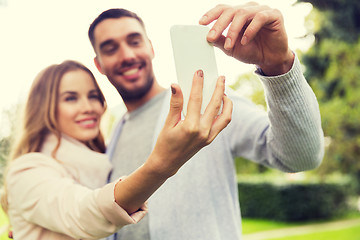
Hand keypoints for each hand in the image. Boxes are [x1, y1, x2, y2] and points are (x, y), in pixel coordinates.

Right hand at [114, 70, 231, 213]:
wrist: (167, 163)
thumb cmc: (165, 142)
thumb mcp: (168, 123)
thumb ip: (175, 104)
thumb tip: (175, 85)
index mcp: (190, 126)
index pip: (196, 99)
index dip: (198, 84)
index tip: (199, 72)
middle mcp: (203, 131)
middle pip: (215, 105)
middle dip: (219, 89)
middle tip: (221, 77)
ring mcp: (208, 136)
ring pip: (225, 115)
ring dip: (226, 102)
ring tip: (224, 91)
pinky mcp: (210, 139)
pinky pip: (222, 123)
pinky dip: (225, 112)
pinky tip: (221, 104)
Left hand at [199, 2, 294, 75]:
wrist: (270, 59)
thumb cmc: (251, 51)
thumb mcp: (231, 48)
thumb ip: (220, 41)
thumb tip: (205, 36)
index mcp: (238, 14)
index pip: (223, 9)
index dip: (211, 14)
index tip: (201, 23)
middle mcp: (249, 9)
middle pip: (230, 11)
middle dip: (219, 25)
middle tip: (211, 37)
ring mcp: (261, 10)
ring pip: (242, 13)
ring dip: (233, 30)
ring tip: (230, 45)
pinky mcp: (274, 15)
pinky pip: (259, 18)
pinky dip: (250, 30)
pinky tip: (245, 41)